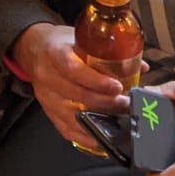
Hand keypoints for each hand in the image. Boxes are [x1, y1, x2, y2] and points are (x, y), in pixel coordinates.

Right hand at [10, 21, 132, 146]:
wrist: (33, 50)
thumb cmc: (60, 44)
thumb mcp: (79, 39)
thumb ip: (108, 53)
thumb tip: (141, 67)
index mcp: (54, 53)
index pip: (73, 69)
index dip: (96, 81)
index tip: (117, 86)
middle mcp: (46, 76)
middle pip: (75, 94)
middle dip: (104, 102)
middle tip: (125, 103)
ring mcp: (45, 96)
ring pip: (71, 115)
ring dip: (97, 120)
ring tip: (118, 119)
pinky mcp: (47, 110)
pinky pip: (65, 128)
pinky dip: (84, 136)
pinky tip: (101, 136)